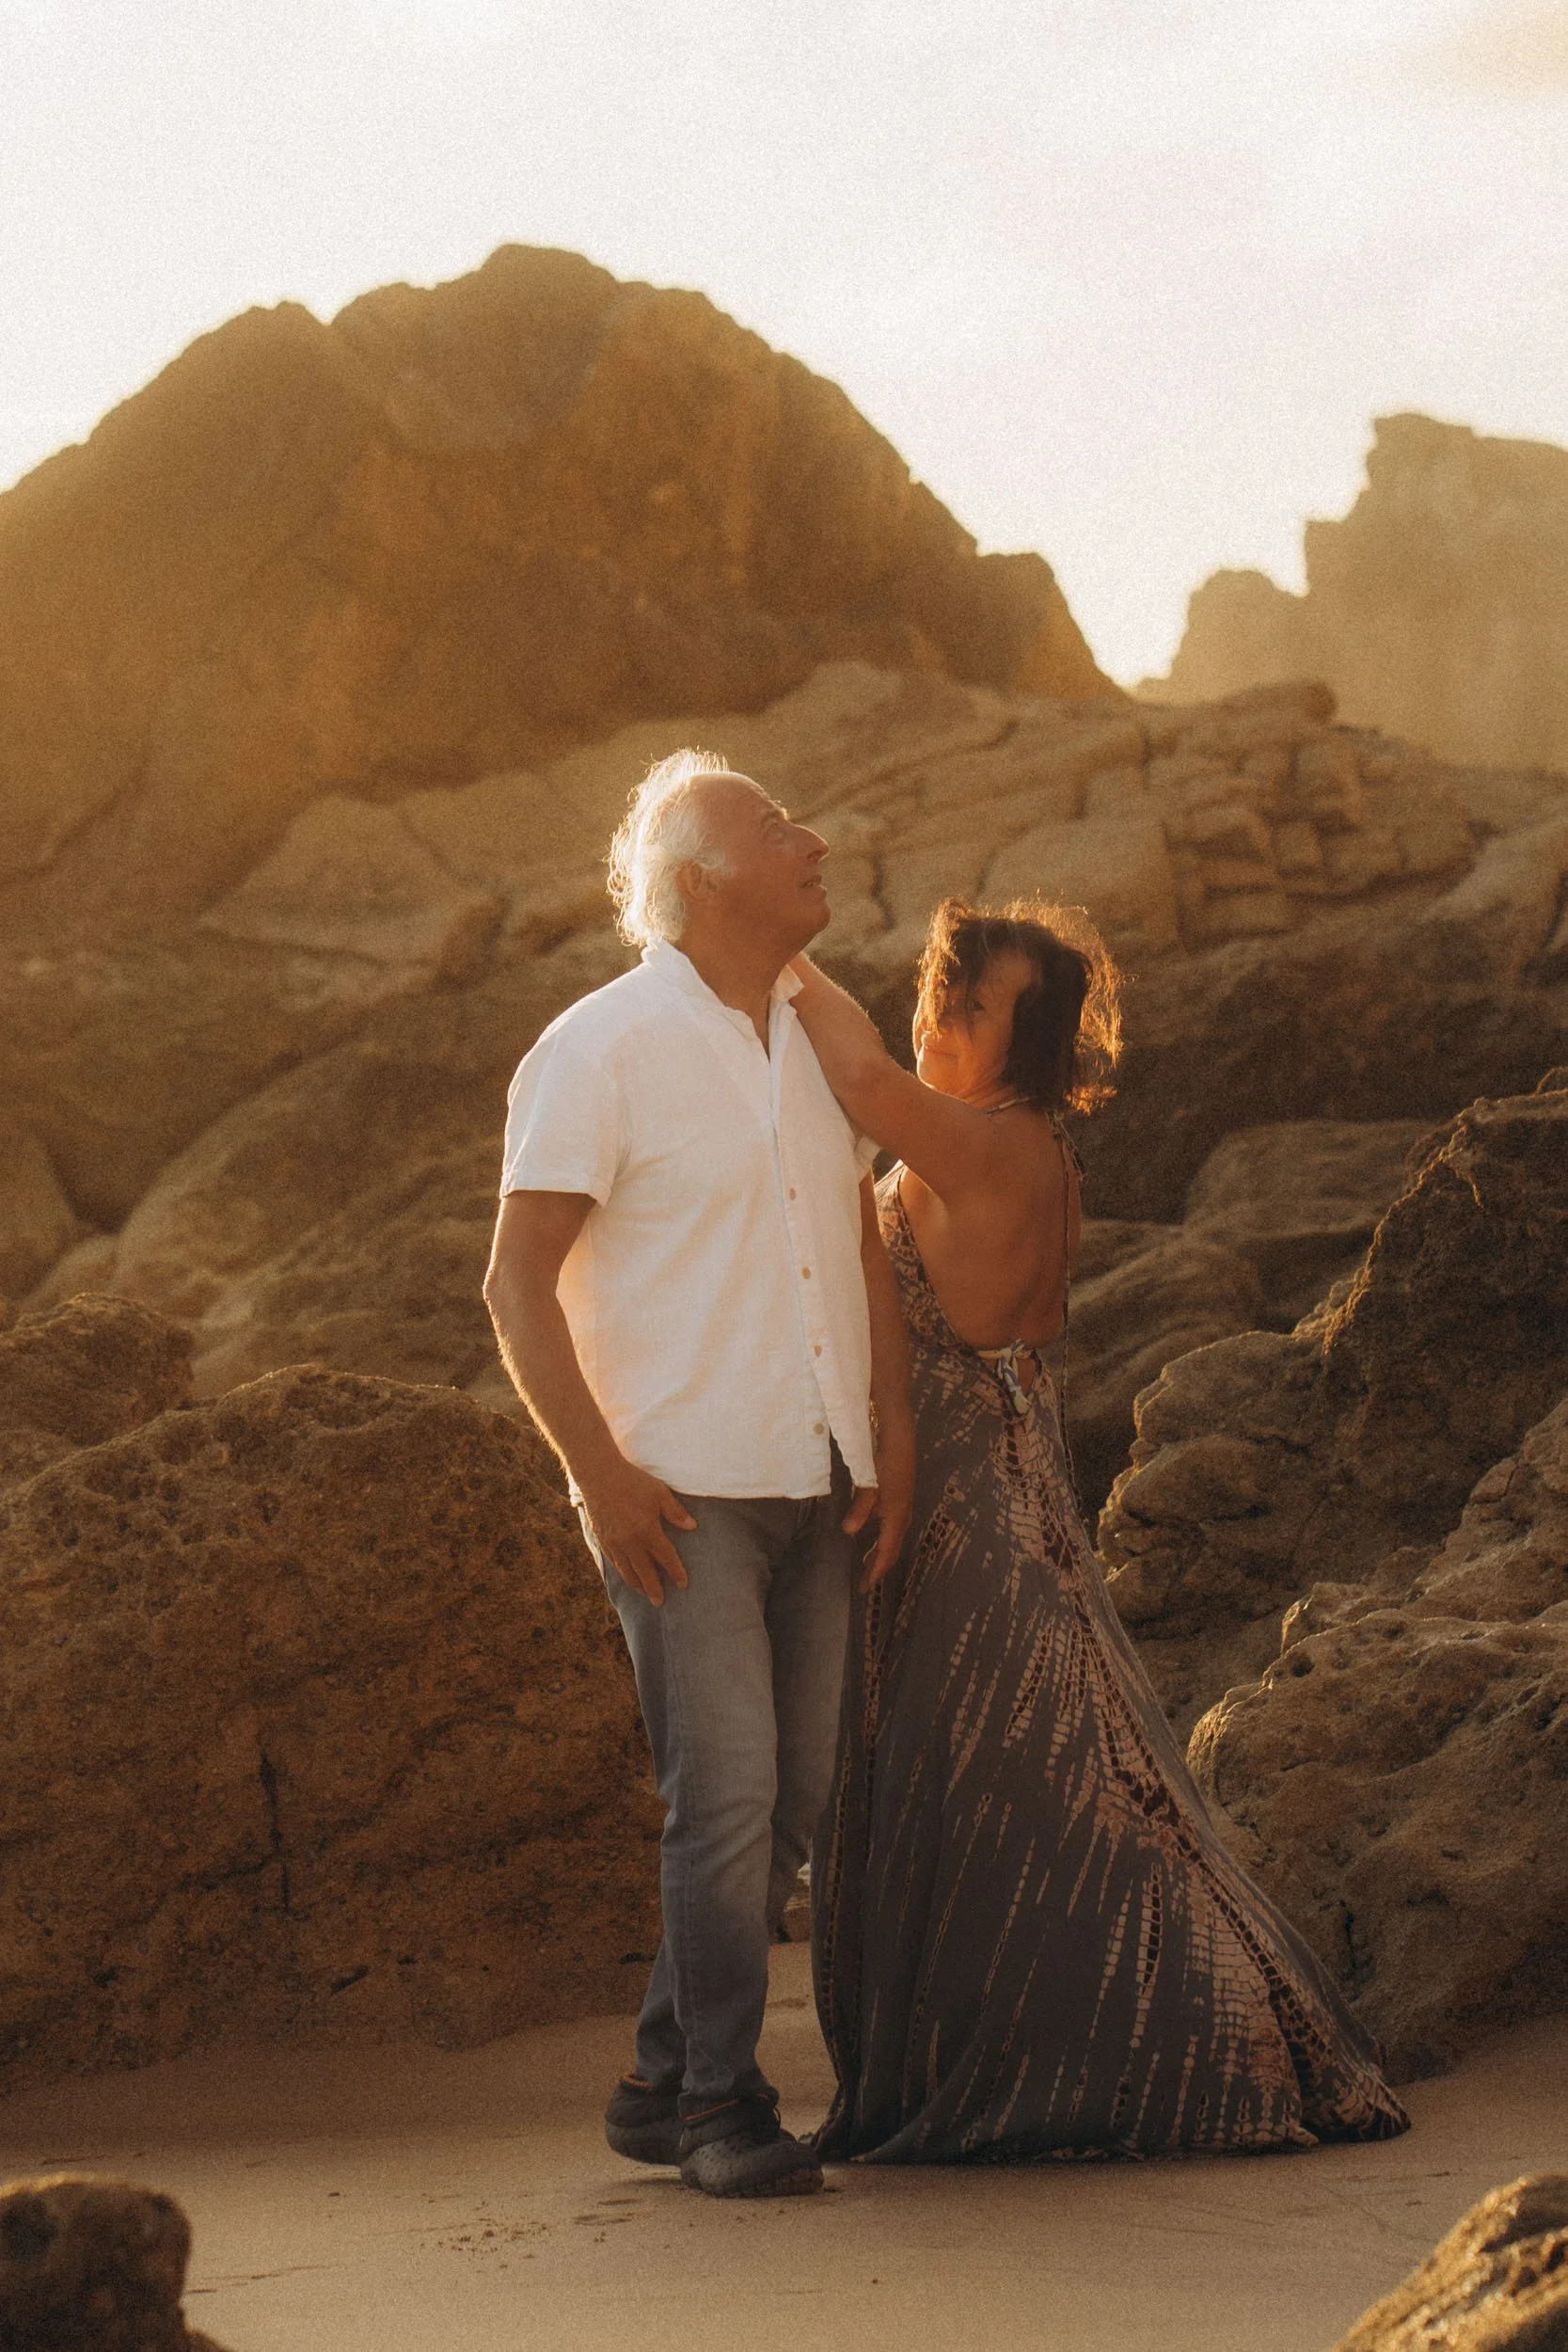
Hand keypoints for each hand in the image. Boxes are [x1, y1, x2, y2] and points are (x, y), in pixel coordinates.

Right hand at [580, 1456, 695, 1604]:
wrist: (599, 1475)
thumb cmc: (633, 1482)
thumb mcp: (659, 1493)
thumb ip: (676, 1512)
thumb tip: (692, 1527)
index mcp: (647, 1531)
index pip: (666, 1558)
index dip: (675, 1572)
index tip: (683, 1584)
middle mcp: (630, 1542)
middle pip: (644, 1572)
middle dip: (653, 1589)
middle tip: (660, 1602)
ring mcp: (614, 1543)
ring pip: (627, 1571)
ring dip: (637, 1584)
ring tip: (644, 1593)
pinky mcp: (602, 1539)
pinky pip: (614, 1562)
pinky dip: (623, 1572)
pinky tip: (627, 1575)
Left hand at [843, 1417, 915, 1592]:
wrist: (900, 1436)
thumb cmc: (883, 1459)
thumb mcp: (868, 1483)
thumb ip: (860, 1507)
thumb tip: (849, 1531)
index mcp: (896, 1515)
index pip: (886, 1552)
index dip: (875, 1572)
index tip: (864, 1589)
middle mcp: (903, 1515)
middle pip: (891, 1549)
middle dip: (878, 1567)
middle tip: (864, 1583)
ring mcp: (904, 1506)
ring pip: (893, 1539)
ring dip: (880, 1553)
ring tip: (867, 1564)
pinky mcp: (901, 1498)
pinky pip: (893, 1528)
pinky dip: (883, 1539)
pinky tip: (873, 1536)